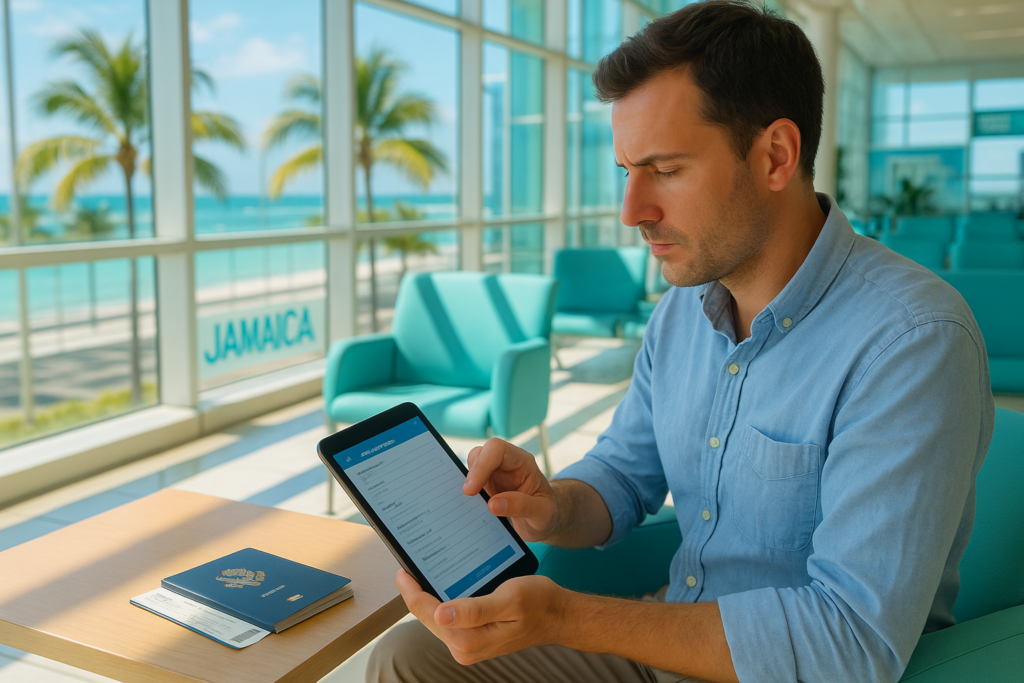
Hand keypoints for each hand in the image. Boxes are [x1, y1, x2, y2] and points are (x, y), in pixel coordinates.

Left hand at [396, 568, 567, 664]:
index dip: (412, 591)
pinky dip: (443, 599)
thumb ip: (474, 610)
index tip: (403, 569)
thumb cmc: (539, 604)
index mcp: (469, 640)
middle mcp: (464, 647)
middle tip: (407, 565)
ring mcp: (468, 643)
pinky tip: (442, 584)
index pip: (428, 613)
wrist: (558, 615)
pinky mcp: (474, 637)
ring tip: (420, 571)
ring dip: (428, 595)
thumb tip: (441, 613)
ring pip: (437, 617)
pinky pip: (450, 617)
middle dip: (416, 593)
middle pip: (429, 616)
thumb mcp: (509, 600)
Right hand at [463, 438, 557, 541]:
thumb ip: (522, 506)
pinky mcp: (488, 486)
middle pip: (481, 454)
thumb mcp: (543, 513)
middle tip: (468, 496)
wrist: (546, 521)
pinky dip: (467, 492)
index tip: (471, 489)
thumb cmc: (548, 513)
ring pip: (473, 466)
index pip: (497, 449)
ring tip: (470, 503)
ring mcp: (495, 474)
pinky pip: (471, 482)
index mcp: (523, 462)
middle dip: (471, 473)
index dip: (481, 465)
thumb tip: (493, 504)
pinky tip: (470, 506)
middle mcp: (507, 464)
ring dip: (468, 483)